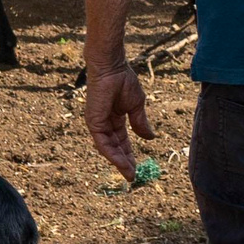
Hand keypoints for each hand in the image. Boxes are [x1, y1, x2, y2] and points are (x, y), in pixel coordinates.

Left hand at [85, 63, 153, 182]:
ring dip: (119, 162)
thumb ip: (140, 122)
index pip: (121, 140)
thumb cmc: (123, 80)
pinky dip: (112, 154)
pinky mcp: (93, 122)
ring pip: (108, 148)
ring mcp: (97, 123)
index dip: (128, 153)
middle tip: (132, 176)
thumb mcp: (136, 105)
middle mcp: (104, 122)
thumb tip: (150, 138)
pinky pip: (103, 142)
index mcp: (114, 118)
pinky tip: (121, 163)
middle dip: (124, 161)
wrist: (112, 67)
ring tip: (129, 174)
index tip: (136, 167)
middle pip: (114, 147)